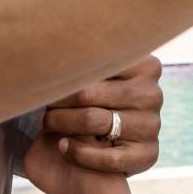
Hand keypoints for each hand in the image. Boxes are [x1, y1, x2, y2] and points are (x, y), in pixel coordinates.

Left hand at [41, 55, 163, 173]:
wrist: (110, 146)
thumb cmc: (97, 98)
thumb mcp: (97, 72)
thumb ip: (84, 57)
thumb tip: (53, 37)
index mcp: (146, 66)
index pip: (93, 64)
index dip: (63, 73)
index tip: (44, 77)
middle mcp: (152, 94)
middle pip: (87, 93)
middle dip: (57, 100)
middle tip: (40, 102)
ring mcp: (152, 125)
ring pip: (94, 122)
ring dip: (61, 123)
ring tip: (46, 122)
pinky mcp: (148, 155)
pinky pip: (106, 157)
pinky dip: (78, 152)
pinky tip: (63, 146)